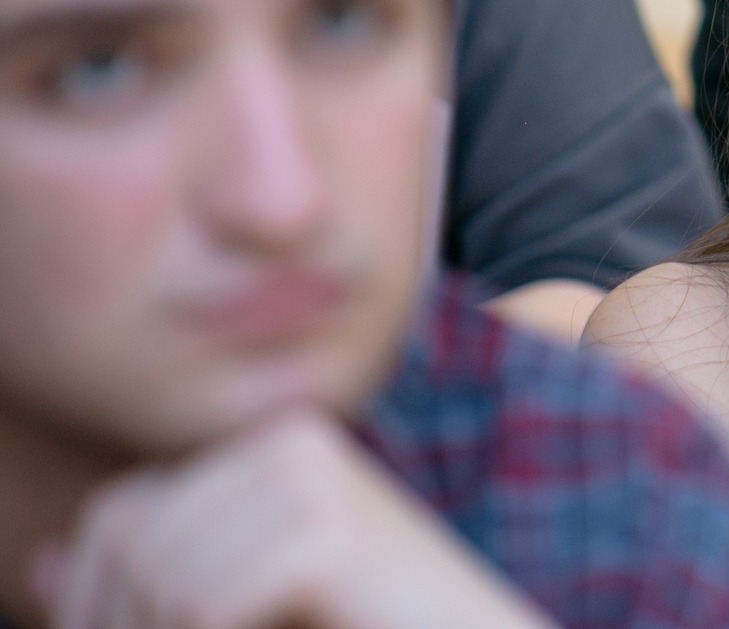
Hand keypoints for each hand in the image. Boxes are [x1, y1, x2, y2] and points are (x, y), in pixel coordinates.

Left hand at [33, 412, 553, 628]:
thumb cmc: (368, 623)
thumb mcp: (247, 598)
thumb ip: (157, 577)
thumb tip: (39, 565)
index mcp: (271, 443)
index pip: (124, 511)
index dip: (98, 603)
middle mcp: (290, 440)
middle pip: (131, 536)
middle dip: (127, 624)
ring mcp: (315, 477)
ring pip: (162, 574)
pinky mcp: (330, 532)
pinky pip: (207, 604)